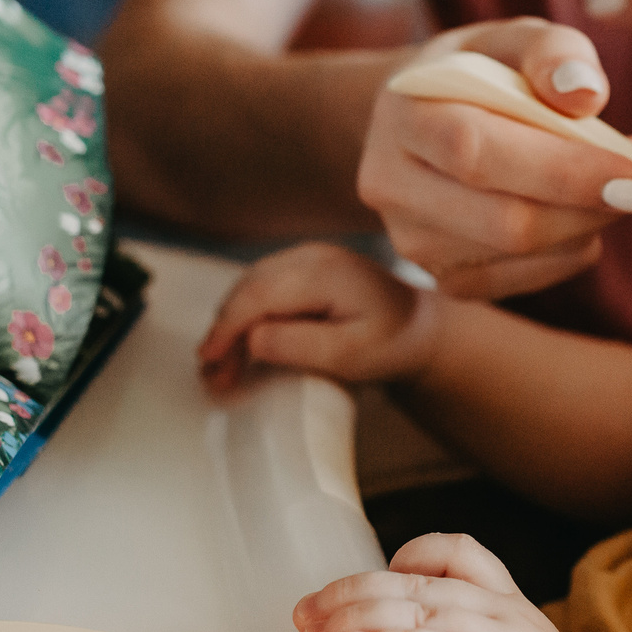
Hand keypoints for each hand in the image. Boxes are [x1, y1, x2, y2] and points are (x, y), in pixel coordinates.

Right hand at [197, 242, 438, 392]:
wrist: (421, 329)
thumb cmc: (391, 345)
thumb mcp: (350, 356)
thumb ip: (299, 345)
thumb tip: (252, 338)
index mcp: (325, 272)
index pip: (259, 294)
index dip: (228, 327)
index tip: (209, 358)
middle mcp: (312, 255)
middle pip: (249, 288)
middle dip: (224, 331)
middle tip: (213, 375)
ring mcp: (308, 257)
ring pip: (252, 287)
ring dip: (233, 325)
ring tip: (224, 369)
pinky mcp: (305, 268)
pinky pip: (265, 287)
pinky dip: (248, 315)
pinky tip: (243, 345)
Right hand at [356, 19, 631, 301]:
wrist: (420, 120)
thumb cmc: (480, 73)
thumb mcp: (512, 39)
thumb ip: (552, 51)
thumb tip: (585, 95)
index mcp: (404, 113)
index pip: (476, 152)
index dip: (562, 169)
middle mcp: (392, 184)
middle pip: (503, 222)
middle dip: (588, 208)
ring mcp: (412, 241)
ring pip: (518, 257)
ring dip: (586, 227)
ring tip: (613, 186)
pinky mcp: (443, 277)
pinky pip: (524, 280)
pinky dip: (571, 250)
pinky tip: (581, 213)